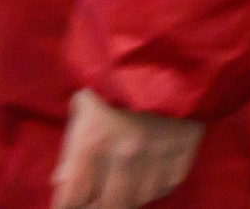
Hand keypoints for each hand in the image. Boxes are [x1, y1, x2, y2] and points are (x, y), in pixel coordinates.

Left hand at [51, 90, 202, 208]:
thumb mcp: (84, 108)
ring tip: (124, 185)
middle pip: (108, 205)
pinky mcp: (186, 149)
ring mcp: (160, 154)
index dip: (70, 203)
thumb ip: (70, 149)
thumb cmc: (118, 81)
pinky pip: (168, 185)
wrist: (170, 56)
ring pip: (140, 199)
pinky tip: (150, 175)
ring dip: (130, 196)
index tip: (73, 199)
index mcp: (95, 142)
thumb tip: (62, 181)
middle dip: (98, 205)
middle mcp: (127, 155)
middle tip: (98, 196)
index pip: (72, 200)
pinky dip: (157, 185)